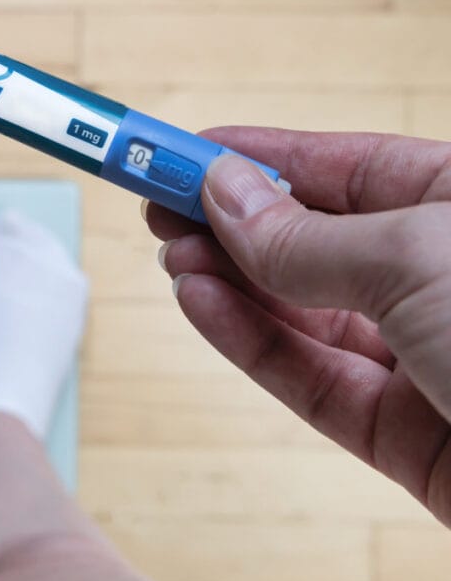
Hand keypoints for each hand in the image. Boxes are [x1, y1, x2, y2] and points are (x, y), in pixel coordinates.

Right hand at [145, 127, 450, 525]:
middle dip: (233, 220)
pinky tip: (199, 302)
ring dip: (229, 279)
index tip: (186, 149)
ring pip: (301, 309)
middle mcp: (447, 279)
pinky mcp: (402, 430)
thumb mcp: (419, 257)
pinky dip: (246, 339)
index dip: (260, 155)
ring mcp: (424, 356)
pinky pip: (307, 374)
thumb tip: (227, 193)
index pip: (345, 168)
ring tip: (171, 252)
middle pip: (314, 239)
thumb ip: (306, 235)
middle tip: (159, 201)